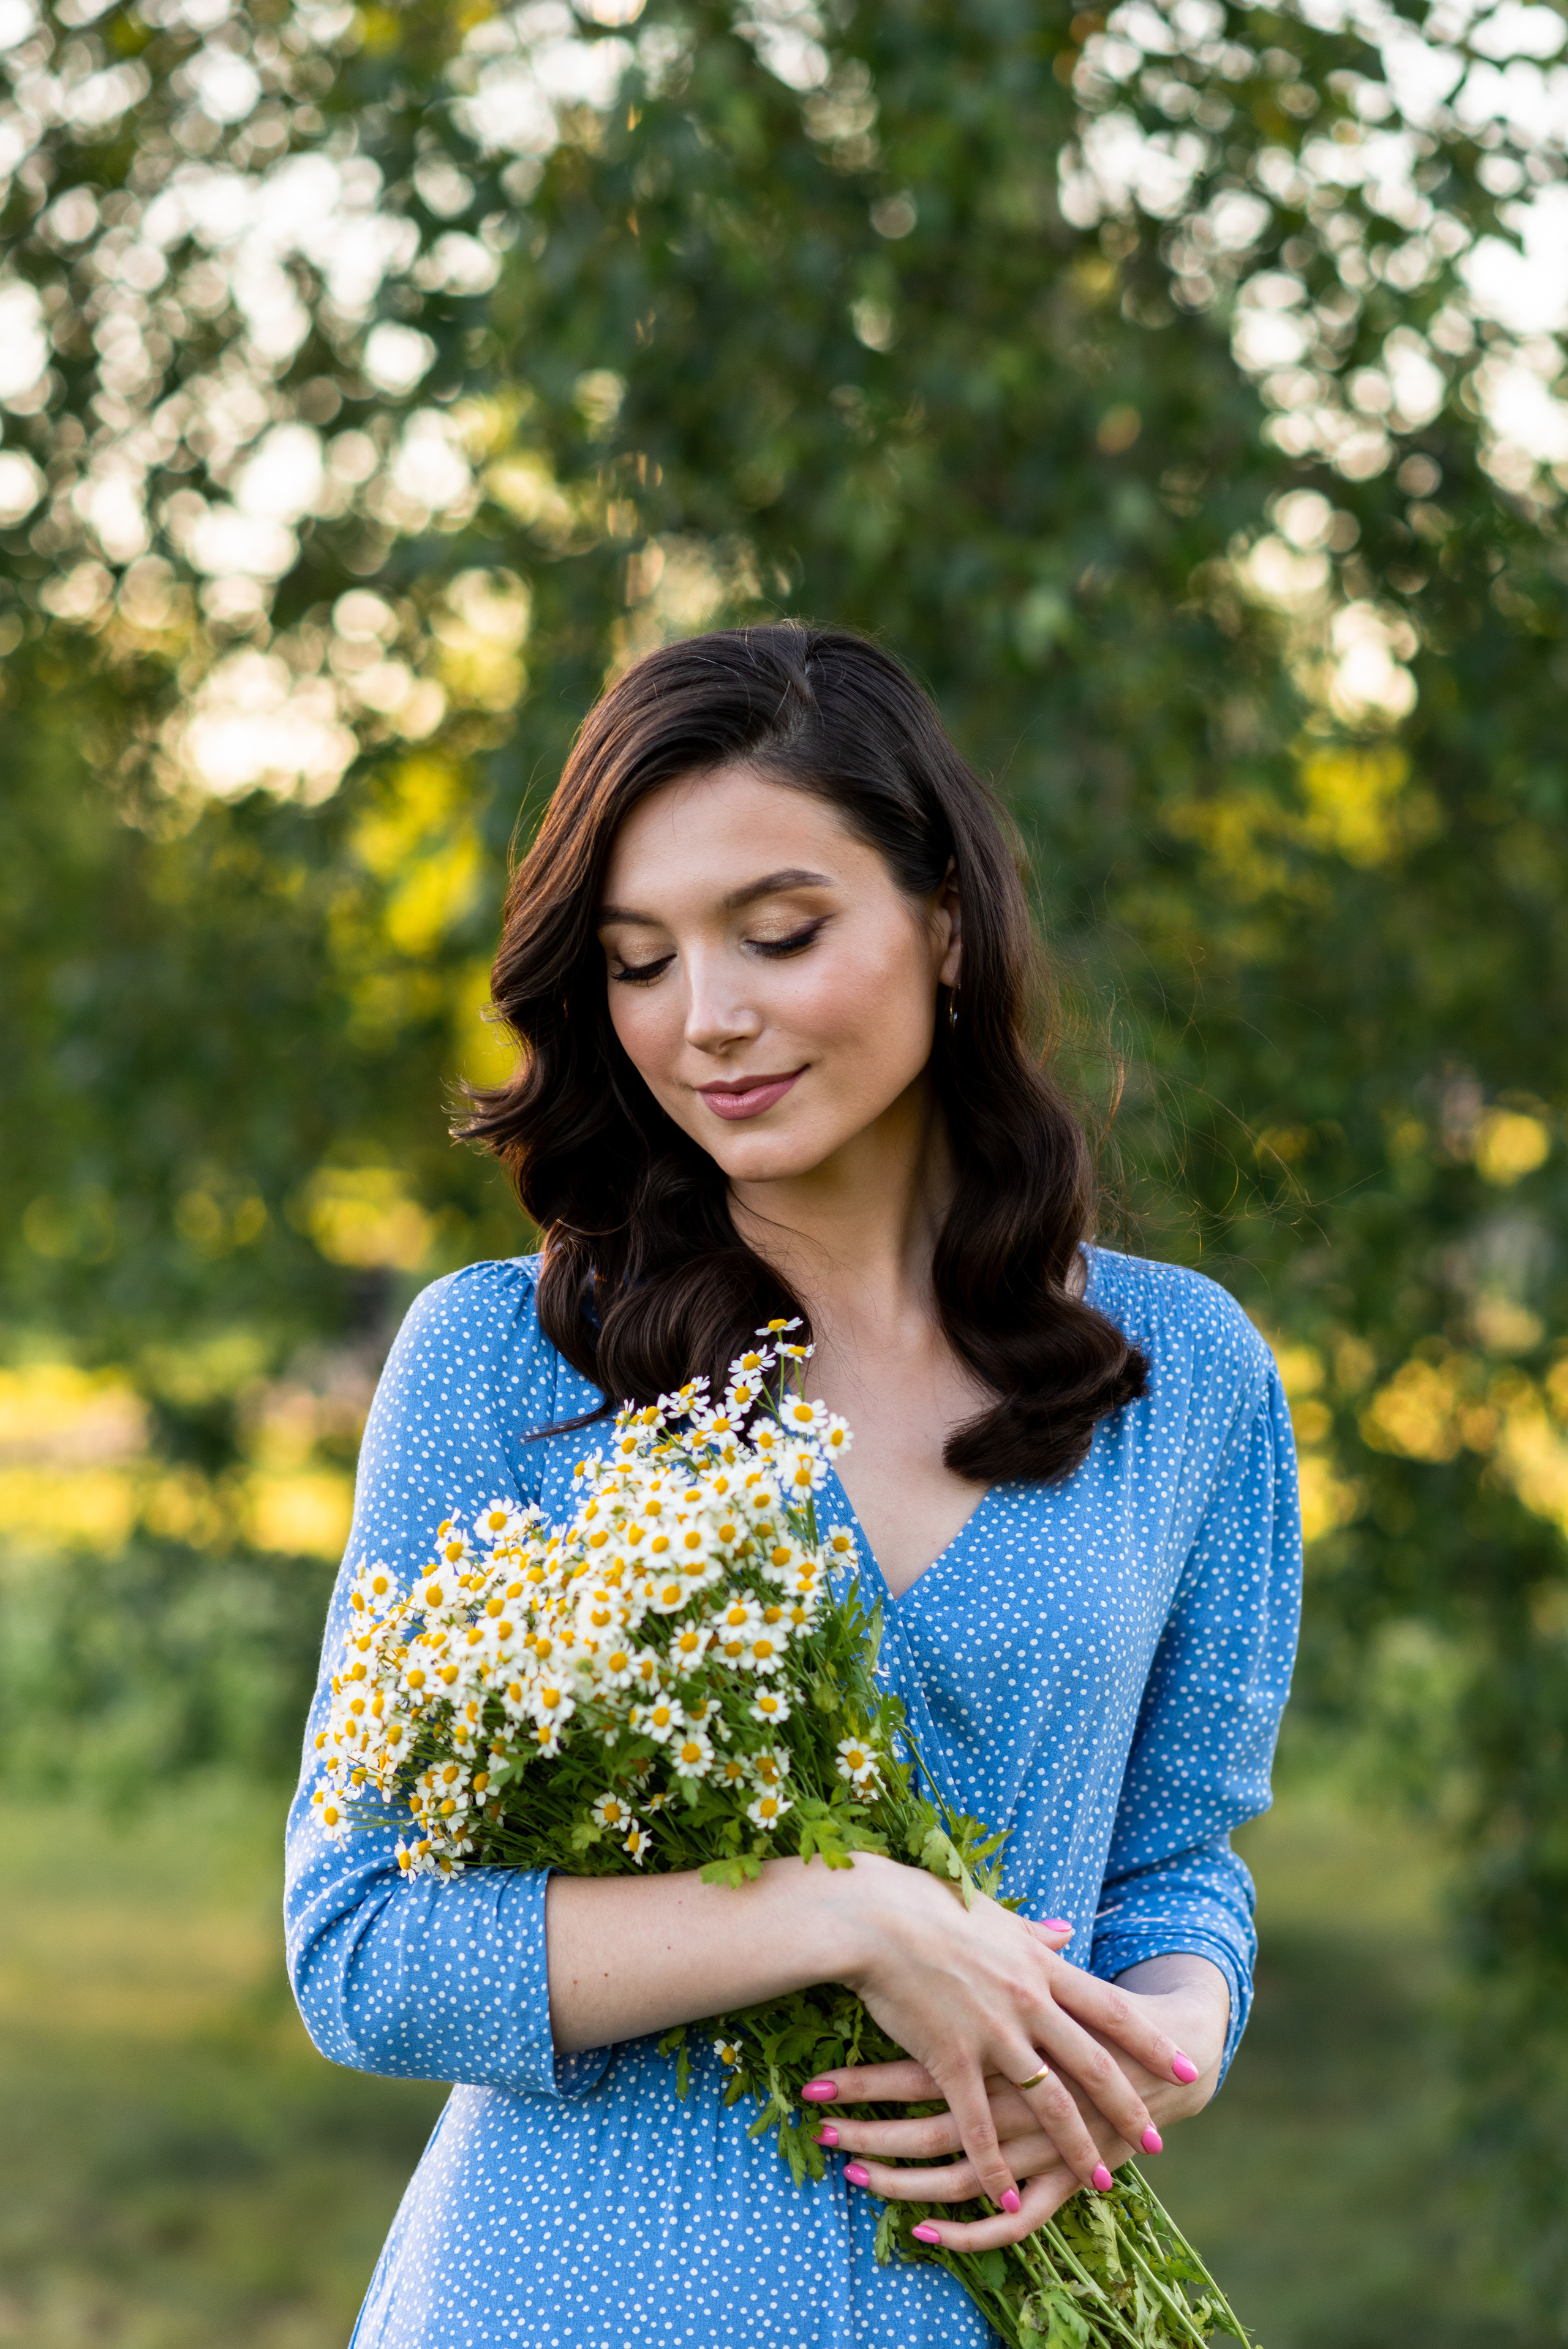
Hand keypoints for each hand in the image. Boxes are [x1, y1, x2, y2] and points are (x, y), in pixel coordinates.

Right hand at [816, 1859, 1208, 2225]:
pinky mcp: (951, 2058)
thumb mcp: (995, 1915)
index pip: (1112, 2010)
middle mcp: (1028, 2002)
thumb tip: (1068, 1932)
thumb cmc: (928, 1906)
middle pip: (1093, 2064)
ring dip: (1076, 2147)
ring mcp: (992, 2033)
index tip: (1186, 2068)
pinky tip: (1007, 2196)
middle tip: (1155, 2143)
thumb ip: (1036, 1934)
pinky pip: (978, 2125)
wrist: (874, 1918)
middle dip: (1127, 2109)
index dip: (1151, 2043)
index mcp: (1041, 1966)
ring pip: (1048, 2102)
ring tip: (1099, 2180)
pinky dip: (995, 2165)